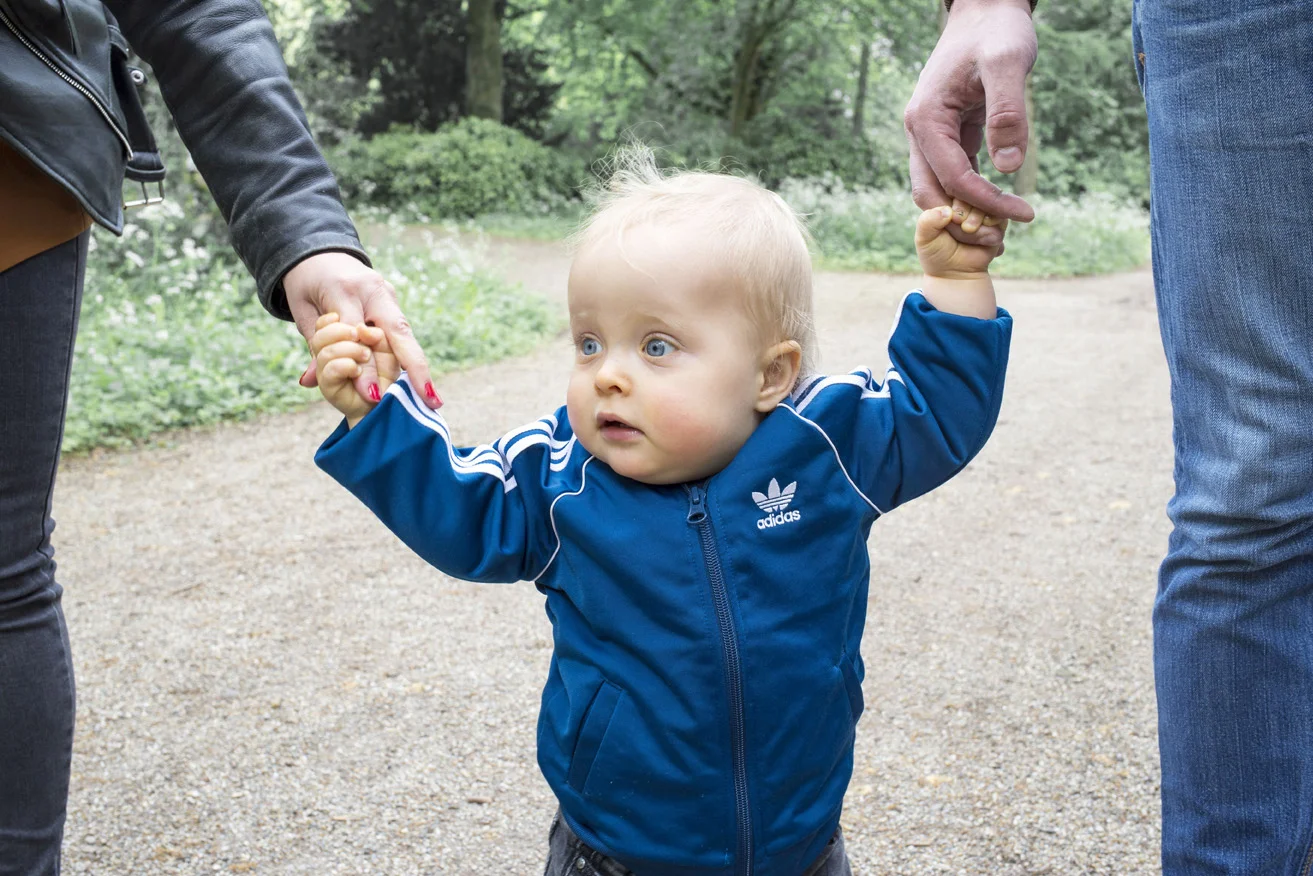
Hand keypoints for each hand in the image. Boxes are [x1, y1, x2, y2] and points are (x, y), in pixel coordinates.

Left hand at [284, 252, 441, 408]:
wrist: (321, 250)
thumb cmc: (307, 283)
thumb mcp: (302, 312)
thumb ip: (315, 346)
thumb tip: (310, 382)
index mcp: (342, 288)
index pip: (355, 333)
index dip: (364, 367)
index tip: (371, 397)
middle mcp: (372, 289)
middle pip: (397, 331)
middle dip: (413, 368)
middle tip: (428, 399)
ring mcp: (387, 293)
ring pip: (405, 334)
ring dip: (418, 367)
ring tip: (432, 398)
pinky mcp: (392, 300)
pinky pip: (401, 333)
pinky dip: (410, 359)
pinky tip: (424, 385)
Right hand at [904, 0, 1036, 249]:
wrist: (986, 9)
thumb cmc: (997, 32)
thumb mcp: (1008, 63)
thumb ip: (1008, 114)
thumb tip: (1008, 169)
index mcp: (926, 120)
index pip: (953, 178)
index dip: (986, 203)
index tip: (1023, 215)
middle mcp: (921, 132)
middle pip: (932, 195)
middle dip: (965, 221)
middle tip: (1004, 239)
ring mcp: (931, 135)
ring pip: (939, 190)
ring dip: (966, 213)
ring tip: (1004, 230)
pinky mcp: (947, 134)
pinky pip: (954, 175)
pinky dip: (972, 195)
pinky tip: (999, 206)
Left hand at [916, 200, 1005, 278]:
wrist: (954, 273)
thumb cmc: (936, 253)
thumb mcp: (924, 238)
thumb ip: (927, 222)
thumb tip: (947, 211)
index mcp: (946, 199)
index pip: (954, 187)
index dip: (955, 202)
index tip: (950, 220)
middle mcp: (966, 202)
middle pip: (973, 192)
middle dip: (968, 210)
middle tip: (964, 226)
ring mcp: (982, 211)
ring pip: (988, 203)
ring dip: (979, 219)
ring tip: (969, 230)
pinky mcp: (997, 223)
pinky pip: (1000, 219)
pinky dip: (991, 229)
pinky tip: (983, 239)